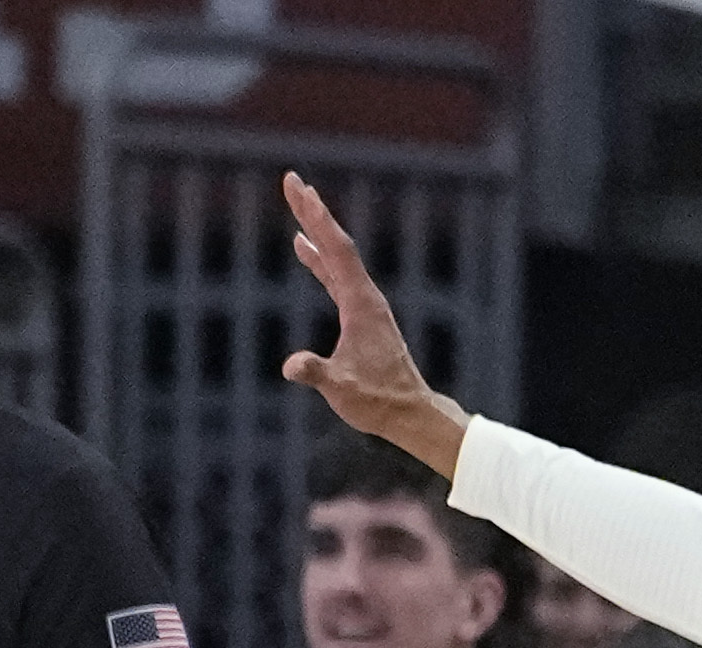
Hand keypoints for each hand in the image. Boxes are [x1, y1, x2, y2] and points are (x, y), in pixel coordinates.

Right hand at [278, 171, 468, 475]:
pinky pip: (335, 276)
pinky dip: (318, 258)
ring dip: (316, 230)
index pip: (337, 250)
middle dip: (313, 212)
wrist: (408, 413)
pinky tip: (303, 248)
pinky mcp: (360, 316)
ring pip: (336, 258)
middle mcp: (365, 297)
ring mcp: (364, 305)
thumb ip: (317, 373)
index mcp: (361, 304)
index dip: (316, 217)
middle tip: (292, 180)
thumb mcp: (342, 388)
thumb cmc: (378, 401)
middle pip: (337, 244)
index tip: (298, 188)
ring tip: (298, 202)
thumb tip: (293, 366)